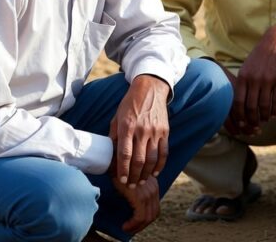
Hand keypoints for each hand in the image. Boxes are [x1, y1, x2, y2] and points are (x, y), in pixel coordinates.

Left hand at [109, 74, 169, 188]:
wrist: (150, 89)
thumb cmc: (130, 104)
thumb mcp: (117, 118)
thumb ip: (114, 136)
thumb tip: (111, 155)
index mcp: (127, 127)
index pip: (124, 154)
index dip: (122, 170)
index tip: (121, 180)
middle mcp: (142, 130)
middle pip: (138, 160)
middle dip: (134, 176)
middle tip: (131, 185)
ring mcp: (155, 131)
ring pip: (152, 159)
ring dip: (146, 173)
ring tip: (141, 181)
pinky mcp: (165, 131)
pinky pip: (164, 152)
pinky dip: (160, 165)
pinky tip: (155, 172)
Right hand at [111, 166, 160, 233]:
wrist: (113, 160)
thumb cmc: (117, 169)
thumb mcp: (129, 180)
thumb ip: (134, 190)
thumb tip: (130, 206)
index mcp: (152, 185)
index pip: (155, 207)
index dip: (146, 218)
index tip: (135, 224)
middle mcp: (153, 188)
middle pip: (154, 213)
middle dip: (143, 225)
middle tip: (131, 229)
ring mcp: (148, 192)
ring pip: (148, 217)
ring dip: (137, 227)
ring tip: (127, 229)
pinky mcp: (139, 197)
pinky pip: (140, 216)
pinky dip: (134, 224)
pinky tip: (125, 226)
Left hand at [234, 18, 275, 132]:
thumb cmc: (260, 55)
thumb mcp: (247, 67)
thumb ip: (243, 83)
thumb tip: (240, 103)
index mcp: (243, 76)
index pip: (238, 102)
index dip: (239, 116)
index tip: (241, 123)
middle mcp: (254, 79)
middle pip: (251, 107)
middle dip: (252, 120)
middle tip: (254, 126)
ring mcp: (267, 79)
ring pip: (264, 106)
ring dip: (264, 116)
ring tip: (264, 120)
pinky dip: (275, 110)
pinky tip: (274, 114)